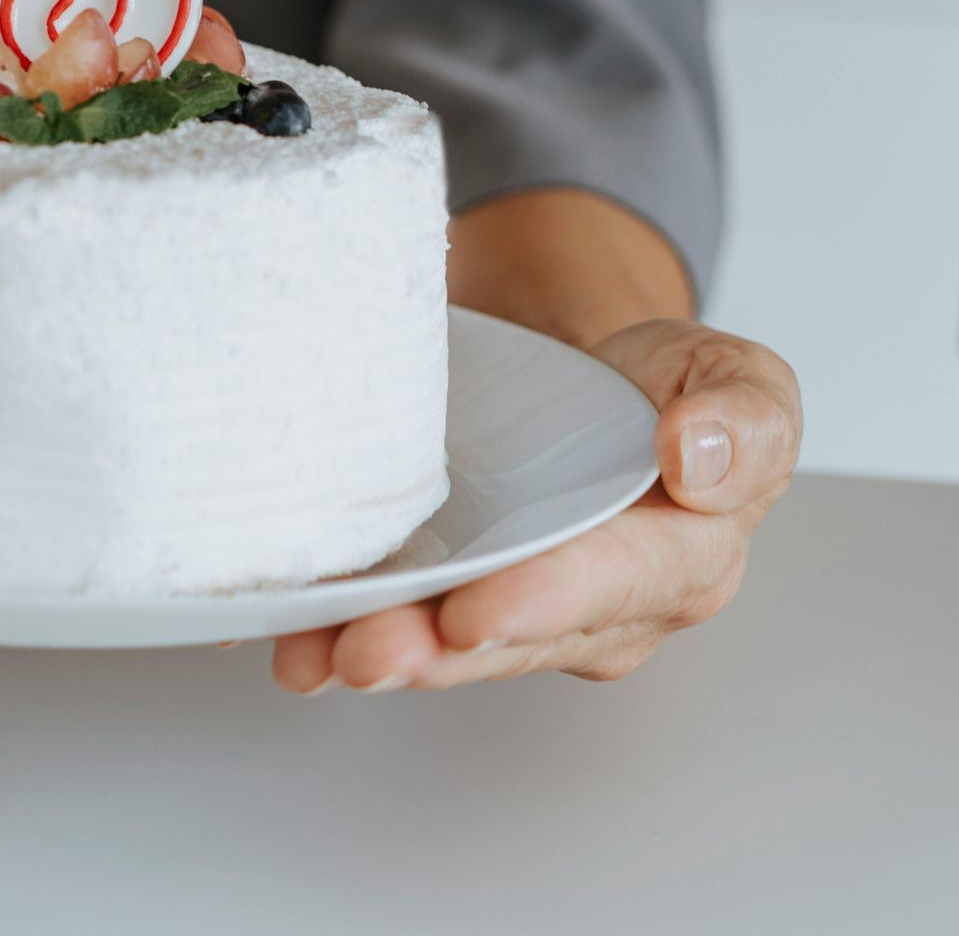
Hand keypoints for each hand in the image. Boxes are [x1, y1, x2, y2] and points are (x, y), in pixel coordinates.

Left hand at [271, 319, 801, 692]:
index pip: (608, 585)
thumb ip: (745, 419)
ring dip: (374, 649)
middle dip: (432, 650)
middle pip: (508, 637)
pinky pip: (399, 615)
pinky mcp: (454, 589)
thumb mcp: (740, 380)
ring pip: (444, 642)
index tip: (473, 611)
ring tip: (311, 651)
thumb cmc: (675, 394)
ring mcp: (517, 606)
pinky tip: (285, 632)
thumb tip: (697, 452)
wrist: (608, 382)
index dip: (539, 602)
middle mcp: (595, 608)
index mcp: (677, 559)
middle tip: (362, 649)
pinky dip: (336, 626)